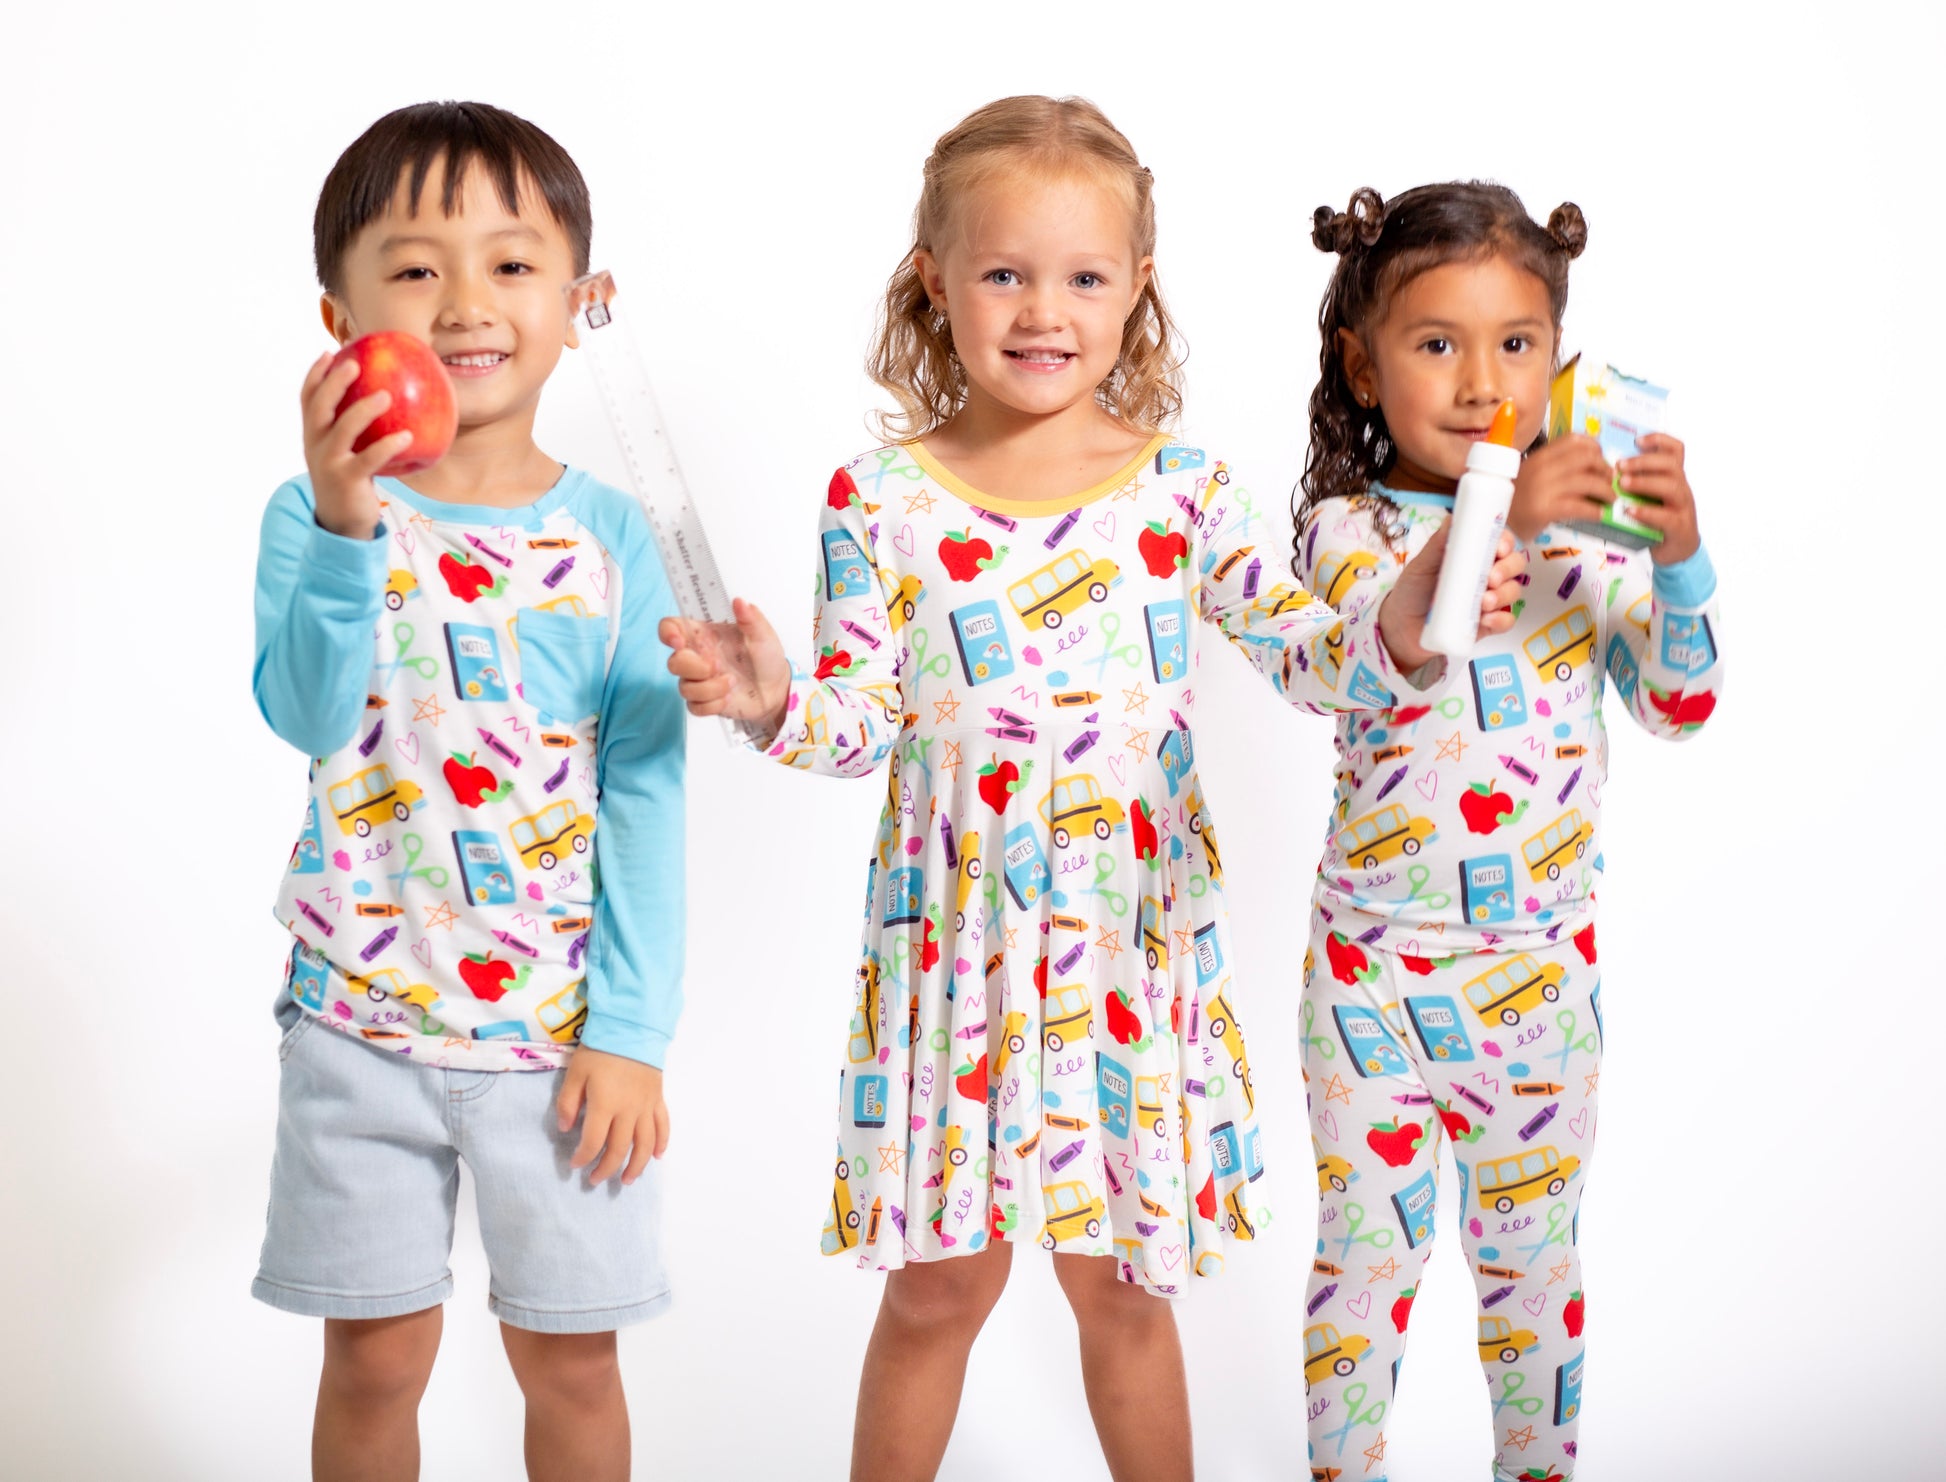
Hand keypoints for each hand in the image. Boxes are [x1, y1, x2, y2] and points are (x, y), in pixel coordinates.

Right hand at [301, 351, 411, 539]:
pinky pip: (370, 459)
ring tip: (387, 395)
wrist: (342, 523)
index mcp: (313, 435)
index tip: (330, 352)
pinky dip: (388, 446)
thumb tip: (384, 400)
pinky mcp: (347, 480)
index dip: (316, 374)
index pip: (307, 398)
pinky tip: (408, 435)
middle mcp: (315, 445)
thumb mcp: (346, 453)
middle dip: (334, 382)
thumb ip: (355, 431)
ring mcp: (329, 463)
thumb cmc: (351, 482)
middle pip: (319, 407)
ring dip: (364, 409)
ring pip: (342, 429)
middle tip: (356, 363)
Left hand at [555, 1046, 668, 1184]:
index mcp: (605, 1105)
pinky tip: (657, 1157)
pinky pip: (663, 1126)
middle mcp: (628, 1111)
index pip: (593, 1142)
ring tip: (628, 1180)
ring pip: (644, 1144)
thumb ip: (568, 1102)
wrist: (632, 1028)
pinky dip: (661, 1143)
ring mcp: (646, 1106)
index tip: (574, 1164)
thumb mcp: (576, 1072)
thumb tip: (565, 1129)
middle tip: (595, 1180)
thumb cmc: (600, 1050)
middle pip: (619, 1148)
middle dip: (606, 1168)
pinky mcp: (658, 1099)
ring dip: (636, 1165)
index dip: (583, 1157)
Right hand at [659, 596, 791, 740]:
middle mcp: (697, 656)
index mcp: (704, 635)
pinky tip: (729, 698)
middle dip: (694, 667)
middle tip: (718, 666)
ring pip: (685, 688)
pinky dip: (713, 705)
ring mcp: (698, 680)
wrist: (776, 689)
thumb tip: (739, 601)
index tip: (679, 642)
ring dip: (710, 688)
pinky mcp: (703, 701)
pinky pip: (694, 707)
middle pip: (673, 662)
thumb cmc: (766, 657)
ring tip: (733, 682)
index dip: (667, 633)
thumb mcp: (763, 635)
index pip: (671, 628)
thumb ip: (751, 618)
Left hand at [1378, 523, 1527, 673]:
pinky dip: (1501, 620)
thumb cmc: (1413, 591)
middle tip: (1491, 578)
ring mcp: (1489, 599)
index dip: (1505, 542)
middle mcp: (1486, 575)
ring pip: (1513, 591)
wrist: (1402, 627)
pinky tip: (1487, 620)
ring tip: (1483, 603)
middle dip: (1508, 568)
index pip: (1500, 542)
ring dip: (1504, 594)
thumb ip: (1438, 545)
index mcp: (1474, 556)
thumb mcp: (1421, 566)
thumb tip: (1452, 519)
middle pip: (1514, 564)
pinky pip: (1506, 621)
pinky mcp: (1487, 625)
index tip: (1499, 549)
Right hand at [1506, 434, 1616, 542]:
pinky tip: (1599, 515)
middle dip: (1605, 469)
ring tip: (1610, 499)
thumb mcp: (1532, 475)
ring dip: (1605, 491)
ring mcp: (1543, 488)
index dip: (1594, 447)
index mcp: (1540, 456)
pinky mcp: (1544, 510)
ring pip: (1587, 481)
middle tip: (1610, 480)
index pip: (1574, 440)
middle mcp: (1542, 468)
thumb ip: (1554, 467)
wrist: (1495, 525)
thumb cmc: (1515, 502)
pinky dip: (1595, 510)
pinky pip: (1579, 506)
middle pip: (1586, 458)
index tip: (1601, 459)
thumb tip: (1589, 465)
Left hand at [1617, 433, 1700, 563]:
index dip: (1659, 439)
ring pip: (1671, 486)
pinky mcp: (1680, 527)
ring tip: (1623, 484)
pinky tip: (1630, 511)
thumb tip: (1604, 469)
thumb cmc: (1656, 520)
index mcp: (1672, 476)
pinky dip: (1647, 513)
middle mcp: (1680, 487)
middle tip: (1619, 465)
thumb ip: (1634, 482)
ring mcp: (1682, 507)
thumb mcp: (1647, 496)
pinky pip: (1667, 516)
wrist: (1676, 550)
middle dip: (1644, 461)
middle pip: (1671, 464)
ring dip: (1645, 482)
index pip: (1675, 450)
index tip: (1636, 440)